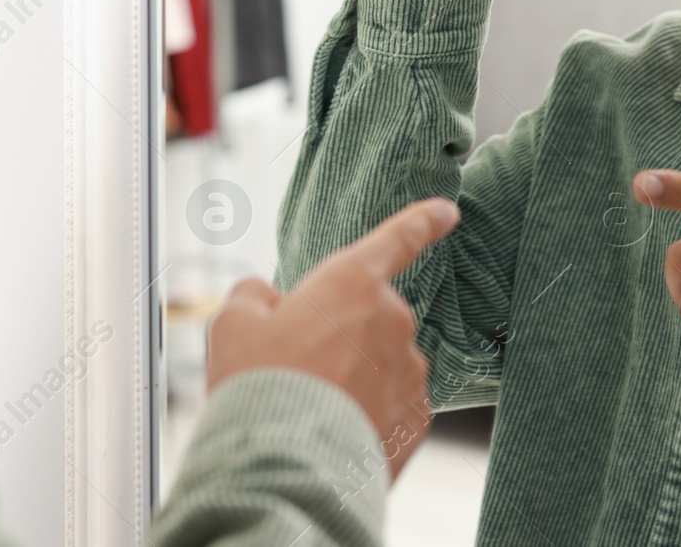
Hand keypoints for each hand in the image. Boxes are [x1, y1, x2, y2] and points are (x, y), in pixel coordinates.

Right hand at [206, 197, 460, 476]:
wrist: (285, 469)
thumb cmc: (258, 387)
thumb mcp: (232, 326)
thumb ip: (253, 296)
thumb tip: (267, 298)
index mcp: (353, 282)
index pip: (397, 238)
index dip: (424, 220)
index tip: (448, 211)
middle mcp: (393, 320)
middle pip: (367, 317)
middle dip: (337, 335)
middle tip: (294, 368)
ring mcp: (411, 371)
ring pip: (380, 364)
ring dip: (353, 378)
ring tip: (309, 408)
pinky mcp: (418, 419)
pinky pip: (392, 404)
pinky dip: (368, 414)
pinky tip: (334, 432)